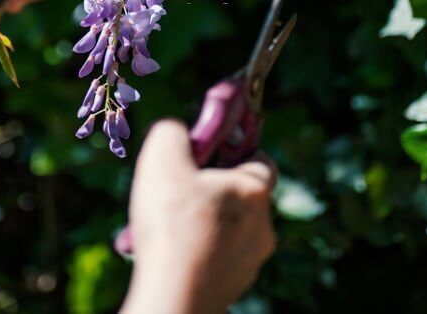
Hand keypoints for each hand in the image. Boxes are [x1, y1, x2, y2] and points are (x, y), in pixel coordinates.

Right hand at [121, 121, 276, 313]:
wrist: (176, 295)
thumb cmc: (173, 223)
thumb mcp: (163, 157)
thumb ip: (172, 133)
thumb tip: (177, 131)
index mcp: (255, 190)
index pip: (262, 162)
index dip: (237, 154)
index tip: (212, 155)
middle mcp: (263, 226)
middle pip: (242, 199)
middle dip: (213, 193)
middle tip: (180, 194)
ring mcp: (251, 261)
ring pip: (228, 233)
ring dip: (204, 226)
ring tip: (168, 229)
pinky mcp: (234, 288)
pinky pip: (217, 261)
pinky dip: (198, 255)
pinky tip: (172, 255)